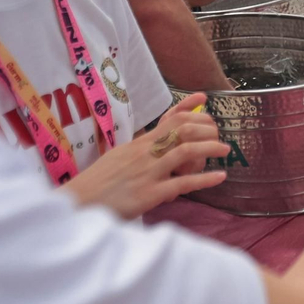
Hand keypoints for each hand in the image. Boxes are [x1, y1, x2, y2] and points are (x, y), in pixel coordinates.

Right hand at [60, 93, 229, 217]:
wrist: (78, 204)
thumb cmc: (98, 185)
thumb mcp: (118, 159)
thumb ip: (139, 152)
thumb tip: (156, 148)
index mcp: (138, 145)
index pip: (168, 119)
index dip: (189, 108)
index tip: (204, 99)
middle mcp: (144, 153)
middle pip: (182, 130)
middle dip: (206, 128)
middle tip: (218, 135)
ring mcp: (148, 172)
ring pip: (186, 152)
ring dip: (210, 148)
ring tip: (225, 150)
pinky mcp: (150, 194)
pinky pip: (183, 184)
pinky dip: (205, 179)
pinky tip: (220, 177)